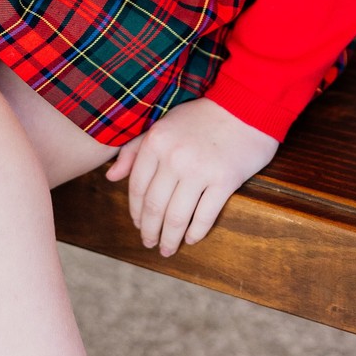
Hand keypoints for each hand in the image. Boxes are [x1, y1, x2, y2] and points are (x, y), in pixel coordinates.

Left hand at [104, 96, 279, 257]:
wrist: (245, 106)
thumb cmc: (202, 117)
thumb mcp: (164, 124)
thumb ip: (134, 149)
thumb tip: (110, 177)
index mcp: (156, 141)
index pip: (137, 186)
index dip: (135, 211)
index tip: (137, 224)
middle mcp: (174, 157)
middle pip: (154, 207)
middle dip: (149, 231)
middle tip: (149, 243)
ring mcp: (200, 170)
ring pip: (177, 217)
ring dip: (169, 239)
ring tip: (167, 249)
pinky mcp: (224, 180)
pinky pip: (204, 216)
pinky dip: (195, 233)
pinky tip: (191, 239)